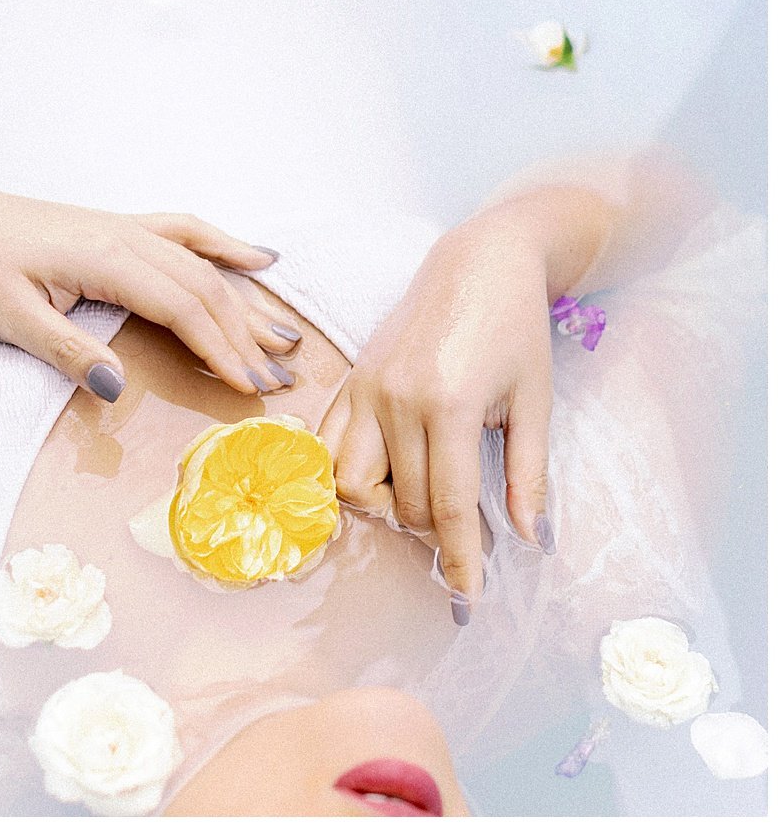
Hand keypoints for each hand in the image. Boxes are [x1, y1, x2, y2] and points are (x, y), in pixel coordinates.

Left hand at [0, 185, 298, 398]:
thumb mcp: (8, 318)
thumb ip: (66, 351)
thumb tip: (116, 389)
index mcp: (104, 258)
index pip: (182, 308)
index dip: (220, 350)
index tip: (250, 389)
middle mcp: (122, 236)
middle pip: (203, 287)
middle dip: (246, 335)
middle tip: (281, 381)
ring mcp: (120, 226)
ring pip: (200, 262)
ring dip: (244, 300)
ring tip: (286, 336)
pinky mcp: (111, 227)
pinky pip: (182, 231)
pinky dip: (222, 244)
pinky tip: (257, 257)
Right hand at [317, 195, 596, 623]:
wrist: (479, 262)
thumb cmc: (516, 329)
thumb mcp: (536, 403)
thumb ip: (530, 477)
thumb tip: (530, 541)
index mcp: (448, 405)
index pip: (447, 508)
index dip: (461, 562)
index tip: (469, 602)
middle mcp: (395, 400)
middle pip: (402, 503)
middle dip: (433, 534)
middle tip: (468, 533)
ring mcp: (365, 389)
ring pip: (349, 482)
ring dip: (385, 507)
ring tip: (422, 498)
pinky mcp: (350, 379)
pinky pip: (328, 445)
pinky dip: (350, 473)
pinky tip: (384, 476)